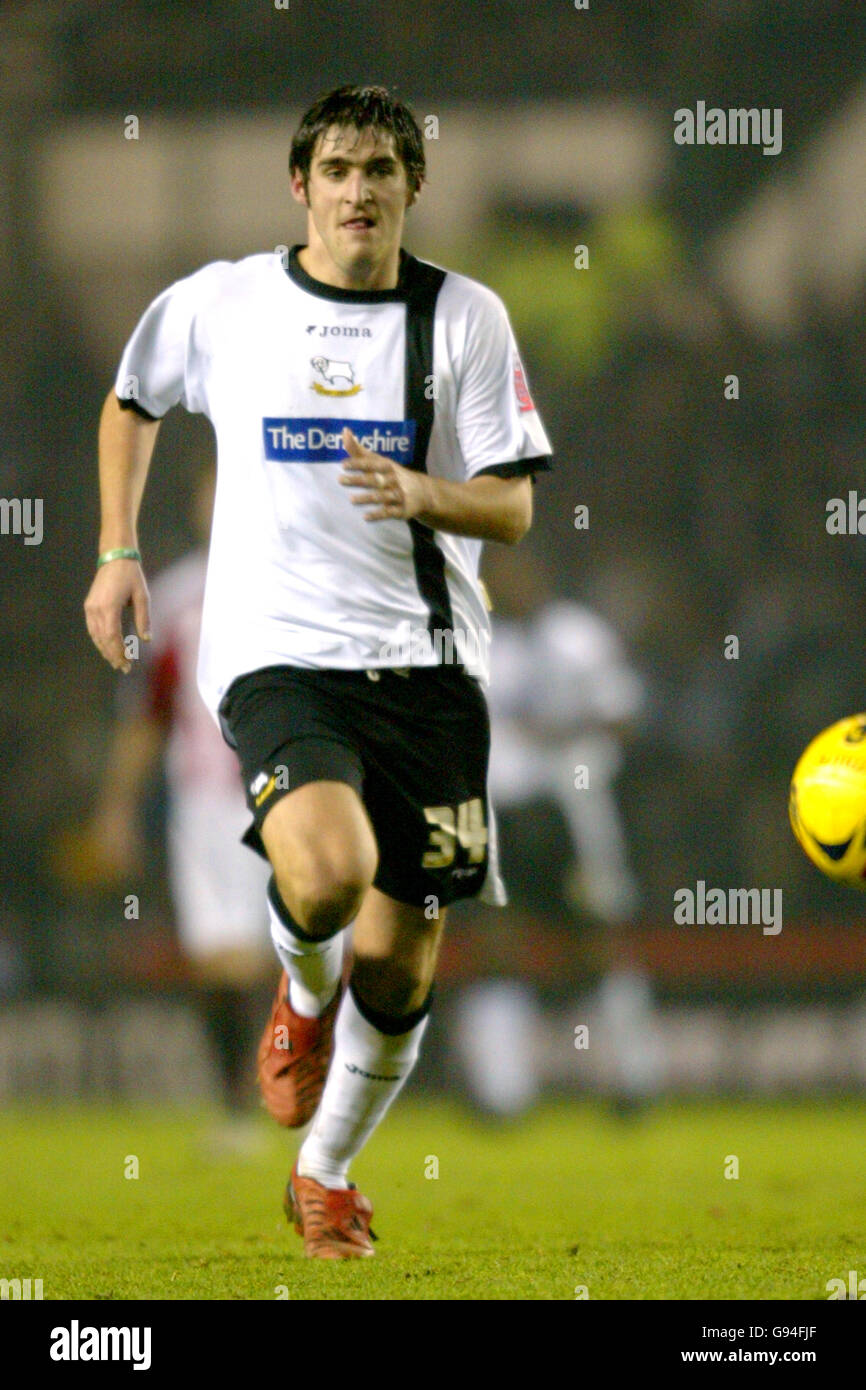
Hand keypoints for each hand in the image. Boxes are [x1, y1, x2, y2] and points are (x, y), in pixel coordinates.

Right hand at [84, 558, 150, 672]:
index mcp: (110, 607)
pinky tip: (107, 648)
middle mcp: (96, 609)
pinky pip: (92, 628)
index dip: (120, 652)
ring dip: (105, 650)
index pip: (113, 636)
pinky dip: (99, 640)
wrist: (115, 559)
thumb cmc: (132, 577)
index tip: (128, 663)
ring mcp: (90, 608)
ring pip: (95, 636)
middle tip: (124, 668)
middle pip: (103, 639)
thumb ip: (144, 619)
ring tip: (116, 662)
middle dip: (113, 655)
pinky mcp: (89, 606)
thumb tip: (146, 640)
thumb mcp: (142, 597)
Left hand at [338, 427, 429, 521]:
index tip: (343, 465)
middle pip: (375, 479)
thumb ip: (359, 450)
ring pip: (382, 497)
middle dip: (358, 479)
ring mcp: (399, 495)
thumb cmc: (392, 474)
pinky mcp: (402, 510)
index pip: (372, 463)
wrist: (423, 492)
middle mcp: (394, 480)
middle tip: (340, 480)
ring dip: (367, 498)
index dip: (358, 463)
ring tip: (351, 499)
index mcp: (388, 466)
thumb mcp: (379, 461)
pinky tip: (365, 517)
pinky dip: (378, 515)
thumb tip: (345, 431)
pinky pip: (389, 512)